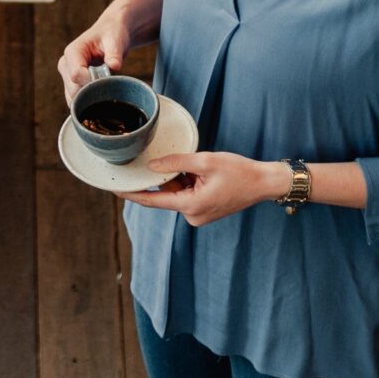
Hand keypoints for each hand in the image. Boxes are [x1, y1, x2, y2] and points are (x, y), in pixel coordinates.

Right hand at [58, 8, 134, 104]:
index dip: (92, 81)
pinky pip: (76, 101)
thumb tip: (114, 66)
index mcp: (72, 51)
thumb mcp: (115, 40)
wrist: (111, 35)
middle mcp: (65, 64)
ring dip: (90, 99)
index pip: (76, 74)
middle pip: (73, 90)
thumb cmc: (112, 35)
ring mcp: (67, 76)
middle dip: (92, 92)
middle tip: (110, 87)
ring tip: (106, 90)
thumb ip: (114, 53)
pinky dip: (88, 102)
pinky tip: (100, 96)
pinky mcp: (72, 85)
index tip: (108, 80)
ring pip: (73, 98)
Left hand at [117, 151, 283, 225]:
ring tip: (202, 167)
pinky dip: (189, 182)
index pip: (153, 201)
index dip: (132, 194)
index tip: (114, 189)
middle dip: (167, 176)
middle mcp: (192, 216)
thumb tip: (152, 167)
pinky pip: (187, 194)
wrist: (263, 182)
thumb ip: (176, 163)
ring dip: (182, 178)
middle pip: (167, 193)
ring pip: (178, 192)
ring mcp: (199, 215)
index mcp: (191, 206)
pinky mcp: (204, 210)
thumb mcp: (205, 161)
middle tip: (181, 161)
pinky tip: (202, 172)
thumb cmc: (239, 171)